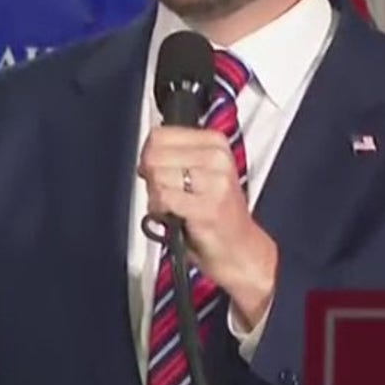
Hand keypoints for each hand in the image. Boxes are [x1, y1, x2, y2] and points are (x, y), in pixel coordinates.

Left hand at [138, 126, 277, 328]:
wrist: (241, 250)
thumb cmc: (218, 215)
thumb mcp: (203, 174)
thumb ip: (173, 158)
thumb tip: (144, 155)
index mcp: (216, 143)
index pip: (160, 134)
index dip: (150, 155)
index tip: (159, 170)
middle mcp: (217, 158)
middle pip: (154, 154)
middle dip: (152, 177)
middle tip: (167, 193)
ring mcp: (214, 182)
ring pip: (157, 176)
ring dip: (156, 197)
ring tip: (174, 207)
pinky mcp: (206, 207)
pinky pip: (163, 199)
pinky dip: (159, 211)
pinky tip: (173, 217)